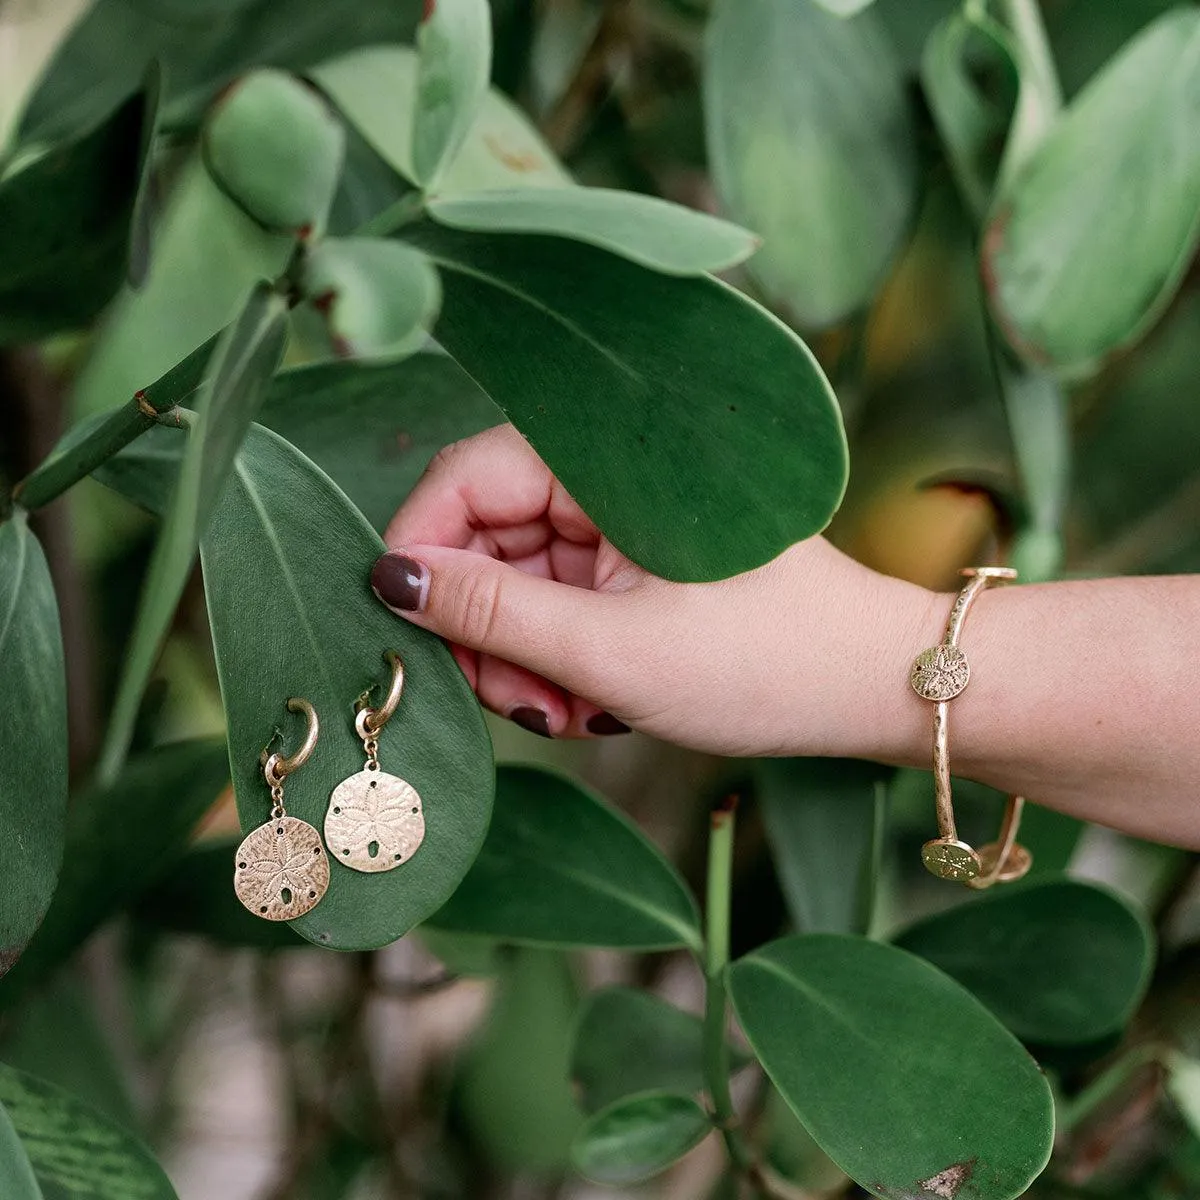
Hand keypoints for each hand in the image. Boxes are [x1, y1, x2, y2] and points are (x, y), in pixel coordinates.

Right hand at [372, 425, 935, 757]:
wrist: (870, 688)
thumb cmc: (763, 662)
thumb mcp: (611, 650)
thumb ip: (492, 612)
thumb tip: (389, 578)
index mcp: (608, 465)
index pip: (468, 476)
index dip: (422, 548)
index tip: (404, 625)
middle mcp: (610, 482)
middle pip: (487, 537)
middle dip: (484, 628)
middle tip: (514, 703)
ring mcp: (623, 528)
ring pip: (519, 581)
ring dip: (521, 657)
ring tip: (564, 715)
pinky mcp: (636, 568)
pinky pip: (561, 606)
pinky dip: (559, 661)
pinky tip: (590, 707)